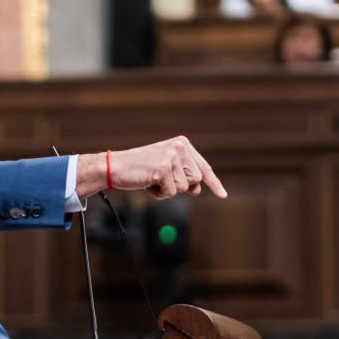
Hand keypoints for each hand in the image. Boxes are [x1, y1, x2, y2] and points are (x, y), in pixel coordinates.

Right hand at [75, 136, 226, 199]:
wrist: (115, 167)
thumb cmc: (139, 168)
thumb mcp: (165, 169)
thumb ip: (183, 176)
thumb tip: (197, 189)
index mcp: (182, 144)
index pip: (203, 166)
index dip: (214, 182)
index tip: (222, 194)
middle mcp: (179, 147)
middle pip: (196, 179)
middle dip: (180, 186)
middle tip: (161, 180)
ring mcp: (172, 157)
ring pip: (185, 187)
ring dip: (168, 190)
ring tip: (153, 180)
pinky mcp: (164, 168)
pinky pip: (172, 192)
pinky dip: (159, 194)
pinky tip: (148, 183)